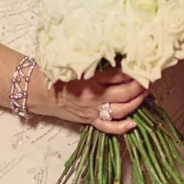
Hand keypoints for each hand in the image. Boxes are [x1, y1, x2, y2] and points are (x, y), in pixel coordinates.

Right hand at [32, 66, 146, 134]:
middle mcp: (92, 97)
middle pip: (124, 93)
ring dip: (136, 102)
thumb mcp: (74, 63)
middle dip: (139, 86)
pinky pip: (107, 127)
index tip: (141, 63)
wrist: (36, 91)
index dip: (132, 70)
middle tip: (148, 77)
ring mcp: (91, 111)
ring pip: (121, 110)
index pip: (118, 75)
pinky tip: (134, 123)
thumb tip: (116, 56)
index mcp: (89, 80)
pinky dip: (122, 127)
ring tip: (145, 93)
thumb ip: (94, 61)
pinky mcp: (88, 120)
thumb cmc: (54, 74)